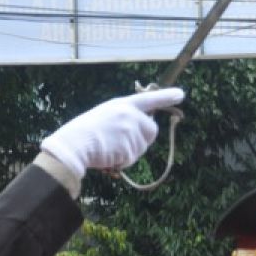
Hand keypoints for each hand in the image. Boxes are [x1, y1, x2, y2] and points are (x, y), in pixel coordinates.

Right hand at [40, 88, 185, 178]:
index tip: (181, 94)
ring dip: (129, 151)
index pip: (149, 99)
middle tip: (120, 140)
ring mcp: (132, 131)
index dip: (166, 97)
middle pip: (151, 130)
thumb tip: (143, 126)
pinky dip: (122, 161)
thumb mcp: (106, 114)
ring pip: (143, 147)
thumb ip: (125, 117)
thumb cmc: (85, 131)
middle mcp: (131, 116)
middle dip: (142, 138)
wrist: (74, 144)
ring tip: (109, 146)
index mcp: (123, 104)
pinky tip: (109, 154)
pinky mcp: (131, 147)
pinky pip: (133, 158)